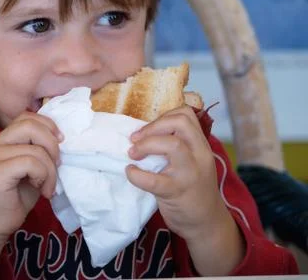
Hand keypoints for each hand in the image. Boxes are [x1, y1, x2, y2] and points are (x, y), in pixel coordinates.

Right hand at [0, 111, 61, 272]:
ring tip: (48, 186)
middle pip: (31, 125)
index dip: (48, 126)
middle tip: (57, 166)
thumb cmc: (16, 194)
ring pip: (35, 149)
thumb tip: (61, 137)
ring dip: (50, 169)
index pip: (28, 117)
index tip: (61, 143)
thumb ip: (40, 148)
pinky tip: (41, 190)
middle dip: (52, 145)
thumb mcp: (33, 166)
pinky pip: (30, 163)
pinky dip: (43, 176)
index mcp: (4, 138)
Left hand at [126, 106, 243, 274]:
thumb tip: (144, 131)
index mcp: (201, 145)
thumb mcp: (193, 161)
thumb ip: (178, 144)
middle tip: (136, 139)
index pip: (186, 114)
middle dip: (153, 126)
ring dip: (146, 145)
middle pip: (181, 123)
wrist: (206, 223)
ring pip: (172, 145)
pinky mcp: (176, 192)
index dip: (163, 116)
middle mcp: (199, 155)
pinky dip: (136, 174)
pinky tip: (130, 172)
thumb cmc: (192, 188)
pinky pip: (153, 180)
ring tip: (133, 154)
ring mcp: (189, 174)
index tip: (148, 129)